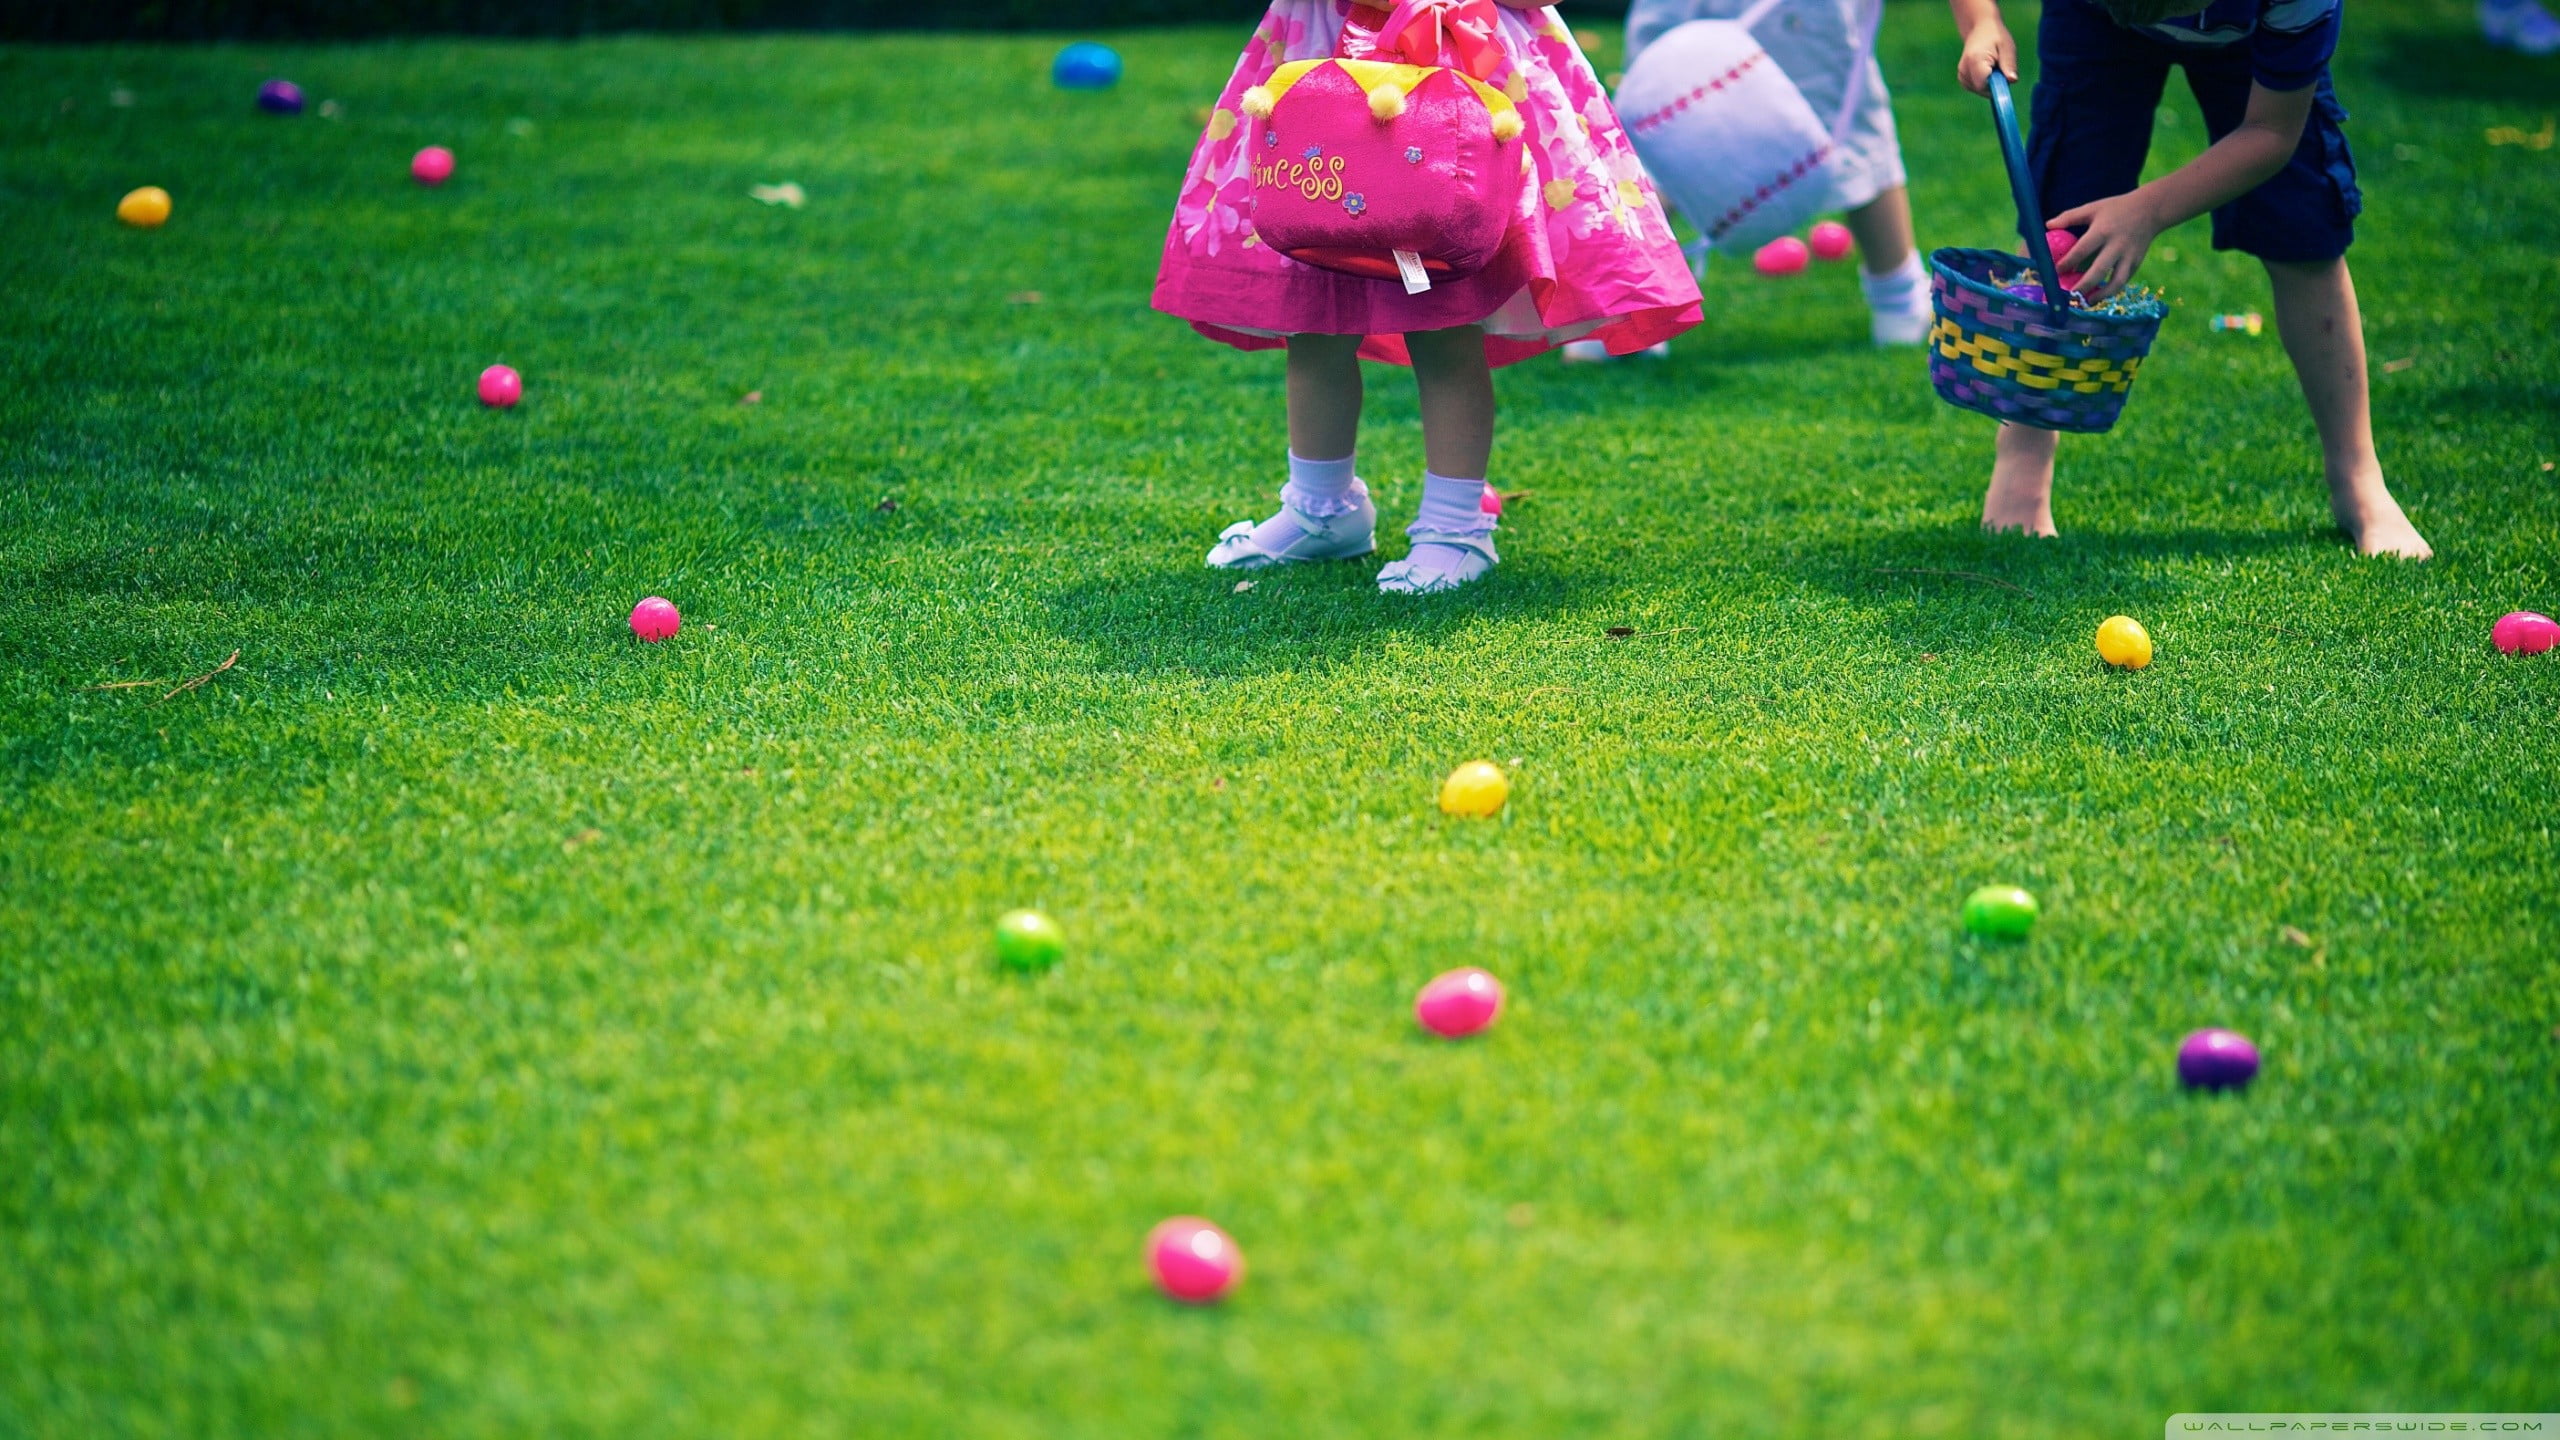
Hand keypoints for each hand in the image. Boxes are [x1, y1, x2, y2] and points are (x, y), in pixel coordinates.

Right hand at [1956, 18, 2016, 95]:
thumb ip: (2009, 65)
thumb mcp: (2007, 48)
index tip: (2004, 78)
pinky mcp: (1962, 78)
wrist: (1980, 28)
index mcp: (1975, 61)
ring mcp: (1961, 74)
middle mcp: (1964, 69)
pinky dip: (1984, 82)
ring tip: (1993, 66)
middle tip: (2000, 68)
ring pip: (1979, 90)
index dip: (1996, 86)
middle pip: (1982, 89)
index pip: (1984, 86)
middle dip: (1994, 84)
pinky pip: (1976, 88)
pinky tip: (1987, 70)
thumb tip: (2012, 80)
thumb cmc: (1996, 37)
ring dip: (1990, 83)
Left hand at [2045, 192, 2161, 300]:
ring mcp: (2129, 256)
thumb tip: (2047, 225)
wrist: (2151, 209)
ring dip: (2102, 295)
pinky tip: (2100, 296)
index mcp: (2103, 231)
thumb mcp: (2093, 208)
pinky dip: (2112, 290)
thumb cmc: (2116, 209)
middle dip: (2083, 285)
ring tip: (2087, 302)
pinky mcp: (2137, 263)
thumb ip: (2069, 217)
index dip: (2068, 263)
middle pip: (2099, 270)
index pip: (2082, 250)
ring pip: (2117, 281)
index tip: (2056, 272)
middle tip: (2070, 296)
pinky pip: (2124, 280)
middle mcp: (2117, 245)